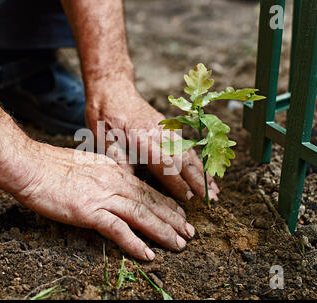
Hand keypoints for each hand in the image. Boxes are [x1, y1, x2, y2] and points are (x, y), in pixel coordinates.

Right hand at [12, 142, 194, 260]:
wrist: (30, 165)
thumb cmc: (52, 166)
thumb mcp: (86, 165)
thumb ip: (104, 175)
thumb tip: (113, 186)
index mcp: (114, 170)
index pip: (146, 189)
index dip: (165, 203)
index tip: (179, 214)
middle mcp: (115, 182)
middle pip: (150, 202)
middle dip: (172, 218)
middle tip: (189, 233)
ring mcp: (103, 196)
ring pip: (142, 215)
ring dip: (162, 231)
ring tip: (179, 244)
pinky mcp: (89, 211)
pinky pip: (118, 230)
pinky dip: (135, 243)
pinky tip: (148, 254)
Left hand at [85, 77, 219, 201]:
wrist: (112, 89)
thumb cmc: (103, 116)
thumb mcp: (102, 138)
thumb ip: (118, 160)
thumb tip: (130, 182)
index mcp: (140, 137)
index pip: (163, 162)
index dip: (176, 181)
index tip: (188, 197)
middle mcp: (158, 132)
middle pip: (182, 158)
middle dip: (198, 180)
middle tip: (210, 199)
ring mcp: (165, 128)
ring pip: (188, 151)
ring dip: (202, 171)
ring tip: (214, 189)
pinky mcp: (168, 127)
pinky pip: (187, 145)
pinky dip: (198, 160)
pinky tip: (205, 171)